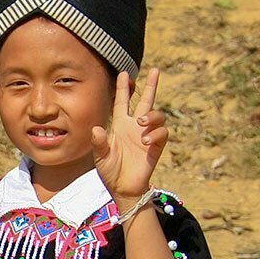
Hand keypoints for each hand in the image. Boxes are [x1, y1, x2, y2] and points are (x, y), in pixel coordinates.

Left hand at [91, 68, 167, 202]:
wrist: (123, 188)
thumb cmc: (110, 171)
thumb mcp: (100, 156)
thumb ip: (99, 143)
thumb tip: (97, 129)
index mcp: (120, 125)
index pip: (123, 102)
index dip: (124, 88)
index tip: (124, 73)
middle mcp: (135, 126)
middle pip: (146, 101)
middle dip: (151, 86)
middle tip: (156, 70)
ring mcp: (146, 135)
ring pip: (157, 115)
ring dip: (152, 116)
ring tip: (142, 122)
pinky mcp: (156, 146)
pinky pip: (162, 133)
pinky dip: (155, 133)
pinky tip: (145, 140)